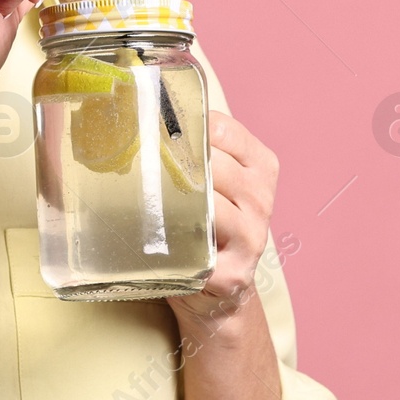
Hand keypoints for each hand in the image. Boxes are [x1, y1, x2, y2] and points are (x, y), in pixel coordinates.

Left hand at [166, 110, 278, 331]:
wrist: (217, 291)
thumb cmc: (203, 225)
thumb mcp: (213, 179)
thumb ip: (195, 148)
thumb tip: (144, 108)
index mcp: (261, 167)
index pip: (222, 129)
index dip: (184, 127)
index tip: (154, 131)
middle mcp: (262, 199)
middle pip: (212, 164)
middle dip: (172, 163)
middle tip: (137, 164)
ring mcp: (252, 237)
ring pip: (206, 202)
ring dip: (170, 201)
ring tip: (146, 200)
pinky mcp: (234, 272)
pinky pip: (197, 246)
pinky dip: (172, 239)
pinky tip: (159, 237)